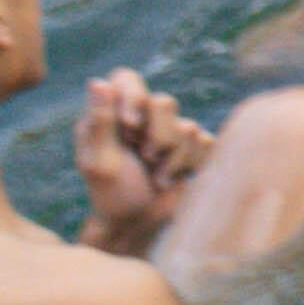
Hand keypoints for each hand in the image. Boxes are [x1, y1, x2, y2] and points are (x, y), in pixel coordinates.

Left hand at [71, 71, 213, 249]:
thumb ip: (100, 122)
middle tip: (145, 158)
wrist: (140, 226)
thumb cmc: (111, 195)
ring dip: (172, 159)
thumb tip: (97, 81)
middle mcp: (142, 118)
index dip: (135, 95)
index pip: (127, 79)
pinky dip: (188, 166)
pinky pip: (206, 144)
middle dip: (158, 136)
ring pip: (188, 127)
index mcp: (112, 114)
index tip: (131, 126)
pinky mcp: (194, 150)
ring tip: (156, 177)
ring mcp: (171, 133)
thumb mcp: (99, 161)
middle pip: (165, 102)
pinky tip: (172, 180)